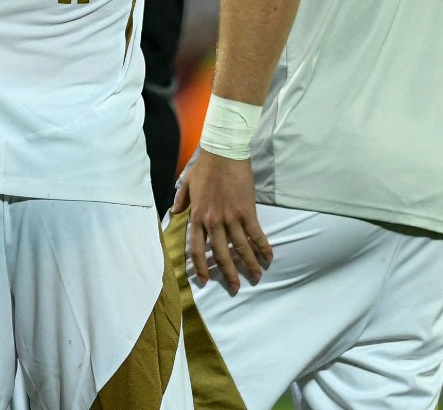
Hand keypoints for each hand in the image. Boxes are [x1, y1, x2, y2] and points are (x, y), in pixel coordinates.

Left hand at [173, 152, 272, 293]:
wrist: (223, 154)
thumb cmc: (204, 168)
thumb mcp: (186, 184)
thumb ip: (180, 200)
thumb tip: (173, 212)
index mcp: (196, 216)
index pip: (196, 248)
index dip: (200, 267)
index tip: (204, 280)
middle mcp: (212, 221)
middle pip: (220, 254)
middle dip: (228, 273)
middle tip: (236, 288)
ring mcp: (230, 217)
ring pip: (240, 248)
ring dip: (249, 264)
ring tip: (256, 277)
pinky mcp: (247, 212)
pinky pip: (256, 234)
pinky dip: (263, 247)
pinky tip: (268, 257)